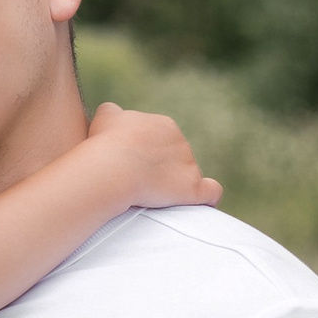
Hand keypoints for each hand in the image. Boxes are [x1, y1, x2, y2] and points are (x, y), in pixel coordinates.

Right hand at [88, 103, 221, 208]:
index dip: (150, 154)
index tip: (135, 166)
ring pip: (189, 176)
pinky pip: (211, 192)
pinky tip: (202, 204)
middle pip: (177, 158)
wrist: (114, 166)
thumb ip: (113, 113)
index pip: (163, 139)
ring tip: (155, 199)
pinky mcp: (193, 188)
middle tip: (140, 184)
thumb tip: (113, 112)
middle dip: (162, 170)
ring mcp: (190, 165)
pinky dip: (208, 197)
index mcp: (163, 125)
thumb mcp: (105, 118)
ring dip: (177, 187)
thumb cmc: (106, 143)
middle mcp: (181, 142)